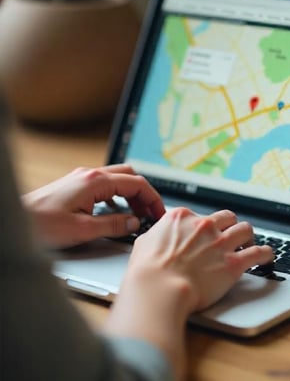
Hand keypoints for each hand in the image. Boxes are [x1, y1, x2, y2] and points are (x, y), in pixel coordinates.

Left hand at [22, 164, 165, 248]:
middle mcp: (89, 175)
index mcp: (95, 181)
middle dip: (144, 193)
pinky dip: (118, 195)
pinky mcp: (74, 186)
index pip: (137, 183)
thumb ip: (114, 225)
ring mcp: (81, 179)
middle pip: (130, 175)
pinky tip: (116, 212)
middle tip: (150, 213)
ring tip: (137, 215)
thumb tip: (135, 223)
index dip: (153, 199)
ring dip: (131, 194)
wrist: (13, 222)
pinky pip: (105, 185)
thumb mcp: (83, 230)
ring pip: (118, 178)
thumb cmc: (40, 225)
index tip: (159, 214)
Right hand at [125, 207, 273, 312]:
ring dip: (248, 236)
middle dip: (229, 226)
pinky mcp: (234, 262)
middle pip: (227, 217)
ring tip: (249, 244)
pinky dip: (265, 253)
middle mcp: (205, 226)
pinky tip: (267, 256)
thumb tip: (158, 236)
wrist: (159, 290)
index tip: (205, 234)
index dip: (203, 226)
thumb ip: (158, 236)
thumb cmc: (146, 272)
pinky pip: (259, 252)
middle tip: (229, 237)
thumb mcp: (144, 244)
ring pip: (245, 229)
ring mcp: (221, 243)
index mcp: (182, 218)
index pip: (200, 215)